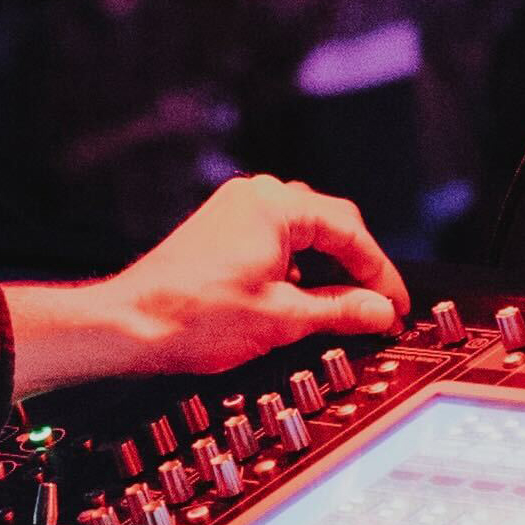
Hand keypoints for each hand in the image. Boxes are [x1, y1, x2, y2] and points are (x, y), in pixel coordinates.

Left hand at [4, 175, 408, 397]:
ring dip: (325, 270)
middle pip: (329, 226)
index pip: (350, 232)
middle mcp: (255, 197)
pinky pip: (274, 243)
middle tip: (377, 307)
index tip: (395, 304)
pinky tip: (299, 302)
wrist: (129, 326)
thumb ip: (341, 311)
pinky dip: (295, 270)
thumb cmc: (191, 316)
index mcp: (276, 205)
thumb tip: (380, 311)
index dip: (380, 273)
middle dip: (356, 268)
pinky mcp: (219, 233)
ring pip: (302, 235)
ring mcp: (234, 212)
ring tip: (342, 309)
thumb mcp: (283, 319)